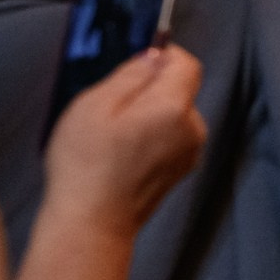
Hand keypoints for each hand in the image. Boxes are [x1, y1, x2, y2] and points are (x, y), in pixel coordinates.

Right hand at [41, 46, 207, 240]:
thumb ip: (130, 75)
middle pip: (180, 90)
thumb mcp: (95, 105)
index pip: (187, 64)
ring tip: (112, 134)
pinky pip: (171, 137)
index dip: (164, 55)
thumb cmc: (87, 165)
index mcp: (174, 108)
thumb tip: (153, 57)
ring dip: (149, 113)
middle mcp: (193, 128)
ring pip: (174, 114)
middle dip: (150, 88)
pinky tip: (122, 152)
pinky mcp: (181, 169)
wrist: (92, 223)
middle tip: (110, 106)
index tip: (138, 61)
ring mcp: (190, 152)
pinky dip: (151, 135)